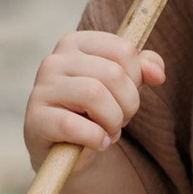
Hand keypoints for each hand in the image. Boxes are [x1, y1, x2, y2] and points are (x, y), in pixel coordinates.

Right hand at [25, 29, 162, 167]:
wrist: (66, 149)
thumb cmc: (95, 112)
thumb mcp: (122, 86)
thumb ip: (143, 69)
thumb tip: (157, 73)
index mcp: (75, 43)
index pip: (123, 50)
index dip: (136, 78)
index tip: (127, 95)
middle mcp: (54, 60)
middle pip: (113, 74)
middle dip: (128, 104)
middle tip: (120, 119)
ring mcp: (42, 88)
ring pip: (94, 94)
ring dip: (113, 121)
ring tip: (109, 131)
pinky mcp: (36, 119)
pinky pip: (73, 125)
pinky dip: (95, 138)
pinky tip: (98, 143)